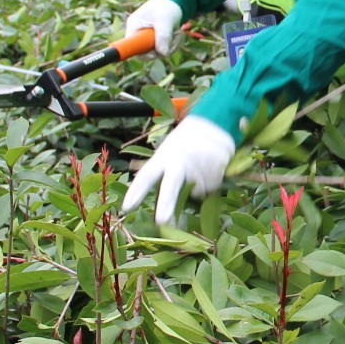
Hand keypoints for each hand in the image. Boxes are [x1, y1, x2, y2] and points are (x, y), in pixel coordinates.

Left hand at [122, 115, 237, 224]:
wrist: (211, 121)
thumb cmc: (184, 145)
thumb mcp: (169, 154)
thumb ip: (167, 178)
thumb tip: (168, 216)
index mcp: (162, 158)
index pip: (146, 176)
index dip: (136, 192)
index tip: (126, 208)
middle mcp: (179, 159)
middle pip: (171, 185)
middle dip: (166, 203)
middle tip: (162, 221)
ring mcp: (199, 159)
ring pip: (200, 191)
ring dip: (200, 186)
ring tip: (199, 167)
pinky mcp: (218, 160)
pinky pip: (214, 184)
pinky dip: (213, 180)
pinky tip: (210, 165)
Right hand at [125, 0, 183, 57]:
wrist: (173, 1)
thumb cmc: (166, 7)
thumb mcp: (165, 20)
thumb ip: (163, 36)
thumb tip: (163, 54)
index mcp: (134, 26)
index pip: (131, 46)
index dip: (143, 54)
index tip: (156, 53)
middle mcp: (138, 33)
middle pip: (147, 52)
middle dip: (164, 48)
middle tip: (175, 36)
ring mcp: (146, 37)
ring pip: (158, 52)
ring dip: (171, 45)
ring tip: (177, 32)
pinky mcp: (155, 40)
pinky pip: (163, 49)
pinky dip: (173, 43)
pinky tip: (176, 33)